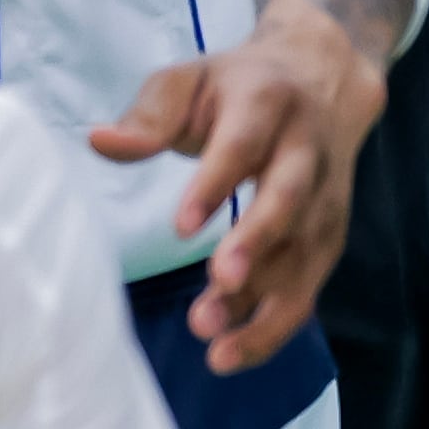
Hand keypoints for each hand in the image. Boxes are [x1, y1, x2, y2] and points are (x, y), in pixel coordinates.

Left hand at [87, 0, 393, 367]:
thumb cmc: (237, 87)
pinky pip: (310, 284)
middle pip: (292, 196)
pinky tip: (230, 352)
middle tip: (220, 282)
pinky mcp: (330, 233)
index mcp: (268, 101)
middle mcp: (306, 149)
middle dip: (260, 241)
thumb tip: (98, 141)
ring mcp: (327, 194)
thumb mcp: (190, 81)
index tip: (181, 229)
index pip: (244, 143)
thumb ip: (148, 114)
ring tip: (214, 345)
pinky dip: (275, 323)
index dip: (216, 183)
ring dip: (265, 301)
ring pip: (305, 251)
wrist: (323, 77)